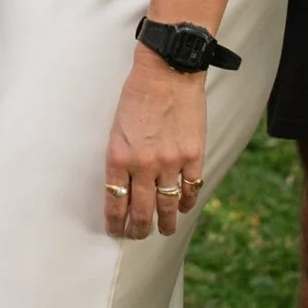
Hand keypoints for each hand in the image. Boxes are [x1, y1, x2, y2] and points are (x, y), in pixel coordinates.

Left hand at [102, 51, 205, 241]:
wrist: (167, 72)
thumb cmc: (137, 96)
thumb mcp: (117, 129)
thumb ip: (121, 160)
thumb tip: (125, 188)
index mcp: (118, 158)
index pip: (115, 203)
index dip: (115, 223)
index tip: (116, 231)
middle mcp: (143, 165)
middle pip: (141, 212)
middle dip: (138, 230)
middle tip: (137, 235)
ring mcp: (170, 162)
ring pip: (167, 207)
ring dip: (165, 224)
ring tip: (165, 230)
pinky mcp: (193, 156)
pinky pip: (191, 189)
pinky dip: (187, 202)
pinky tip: (183, 207)